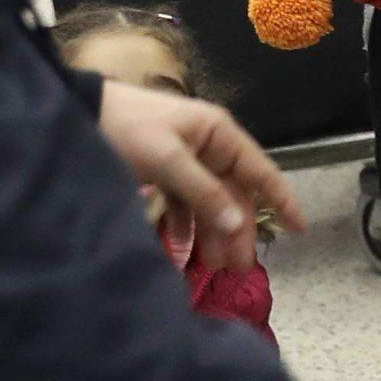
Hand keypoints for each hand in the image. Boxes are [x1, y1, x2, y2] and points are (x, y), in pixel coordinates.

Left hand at [92, 78, 307, 271]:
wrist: (80, 112)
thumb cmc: (127, 129)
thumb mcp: (167, 160)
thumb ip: (204, 193)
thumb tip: (239, 224)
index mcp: (219, 134)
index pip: (261, 171)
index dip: (282, 200)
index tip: (300, 229)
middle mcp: (209, 146)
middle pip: (234, 195)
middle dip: (237, 230)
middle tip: (238, 269)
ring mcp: (188, 159)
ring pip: (211, 202)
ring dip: (213, 232)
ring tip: (213, 266)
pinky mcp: (166, 170)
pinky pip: (186, 202)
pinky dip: (187, 224)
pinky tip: (183, 246)